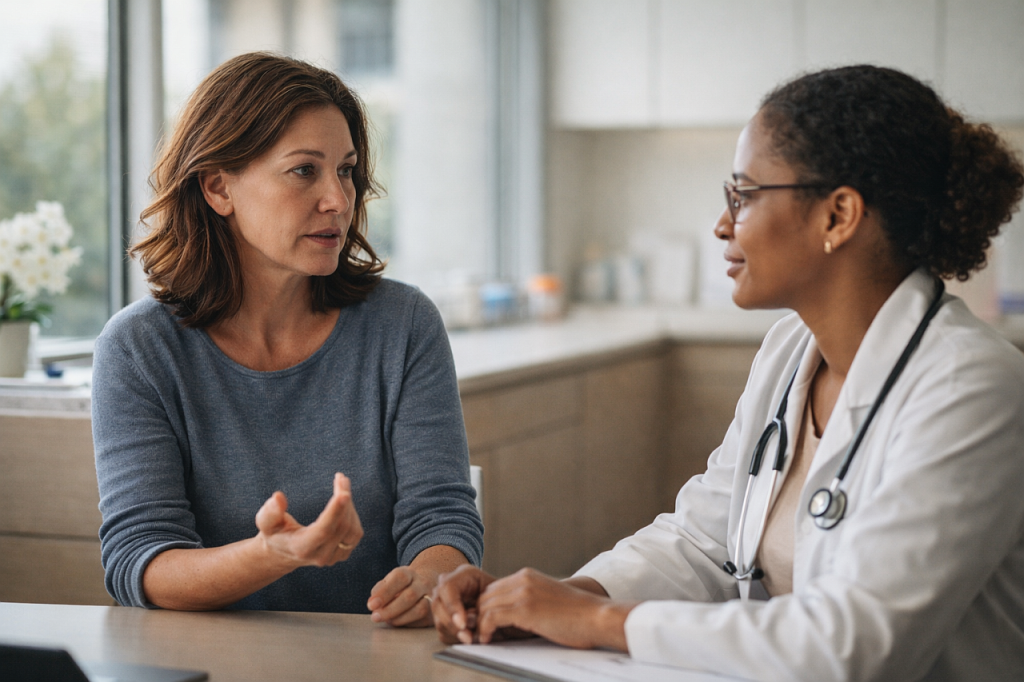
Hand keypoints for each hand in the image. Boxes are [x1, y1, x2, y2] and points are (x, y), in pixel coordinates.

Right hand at [254, 472, 362, 569]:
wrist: (284, 552)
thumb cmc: (274, 532)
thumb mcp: (265, 522)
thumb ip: (270, 512)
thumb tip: (278, 497)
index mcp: (301, 548)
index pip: (323, 531)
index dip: (335, 512)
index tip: (344, 493)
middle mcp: (320, 556)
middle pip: (341, 526)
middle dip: (343, 498)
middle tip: (340, 477)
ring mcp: (333, 558)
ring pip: (352, 529)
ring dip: (349, 504)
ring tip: (341, 485)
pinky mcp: (343, 554)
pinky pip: (355, 532)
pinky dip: (352, 513)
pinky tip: (343, 501)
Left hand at [369, 546, 469, 627]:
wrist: (426, 585)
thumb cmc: (402, 586)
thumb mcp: (390, 582)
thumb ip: (379, 590)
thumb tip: (373, 604)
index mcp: (409, 573)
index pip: (399, 578)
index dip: (384, 592)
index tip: (371, 605)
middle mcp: (423, 583)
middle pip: (409, 596)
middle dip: (390, 609)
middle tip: (376, 617)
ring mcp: (431, 597)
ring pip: (419, 610)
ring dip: (400, 618)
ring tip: (387, 620)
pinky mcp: (434, 612)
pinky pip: (422, 620)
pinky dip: (407, 624)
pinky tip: (399, 621)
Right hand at [431, 564, 498, 643]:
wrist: (502, 603)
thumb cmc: (502, 597)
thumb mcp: (499, 595)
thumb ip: (487, 604)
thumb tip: (472, 620)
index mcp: (464, 574)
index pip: (448, 587)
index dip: (452, 606)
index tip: (463, 623)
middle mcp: (449, 586)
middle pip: (437, 604)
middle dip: (452, 623)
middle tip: (467, 636)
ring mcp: (443, 601)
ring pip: (438, 620)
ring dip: (454, 632)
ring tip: (472, 638)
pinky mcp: (443, 617)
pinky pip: (443, 631)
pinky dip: (455, 637)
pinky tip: (469, 637)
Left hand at [474, 568, 633, 650]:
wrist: (597, 616)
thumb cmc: (578, 615)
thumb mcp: (548, 600)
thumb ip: (529, 601)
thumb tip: (510, 618)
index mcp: (528, 576)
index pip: (493, 588)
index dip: (485, 606)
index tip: (484, 624)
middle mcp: (523, 579)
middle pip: (485, 595)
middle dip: (478, 615)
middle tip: (478, 633)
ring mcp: (523, 593)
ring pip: (485, 606)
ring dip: (479, 624)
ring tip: (482, 639)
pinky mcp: (525, 609)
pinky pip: (491, 617)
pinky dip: (485, 630)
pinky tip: (488, 640)